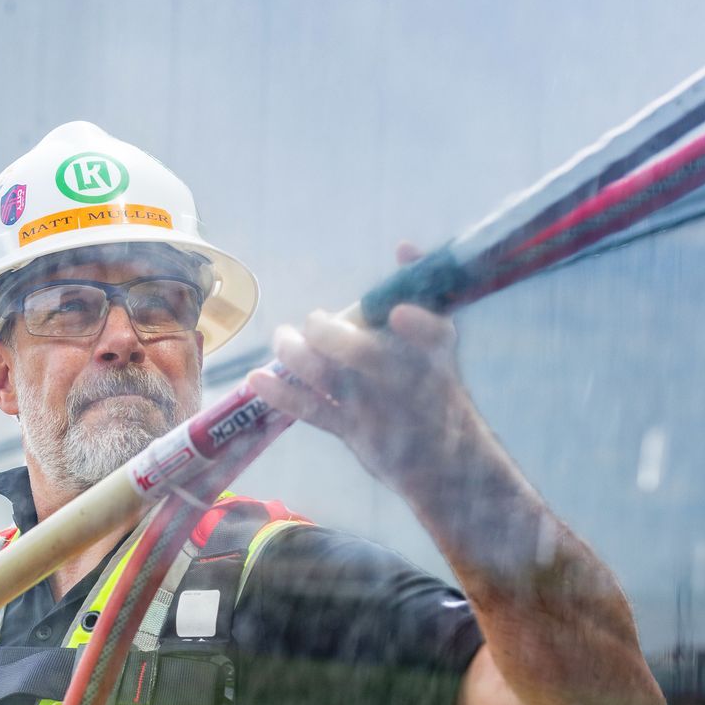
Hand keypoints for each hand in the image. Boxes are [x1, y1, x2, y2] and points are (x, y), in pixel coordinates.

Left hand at [246, 246, 476, 493]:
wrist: (446, 457)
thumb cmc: (436, 385)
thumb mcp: (441, 341)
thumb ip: (420, 292)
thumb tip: (403, 246)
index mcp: (436, 354)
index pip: (434, 336)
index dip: (417, 325)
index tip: (397, 313)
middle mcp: (409, 383)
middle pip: (371, 359)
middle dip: (335, 338)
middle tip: (316, 320)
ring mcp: (377, 410)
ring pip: (334, 381)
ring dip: (300, 357)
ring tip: (283, 338)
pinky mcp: (352, 431)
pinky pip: (313, 411)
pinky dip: (283, 395)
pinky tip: (257, 378)